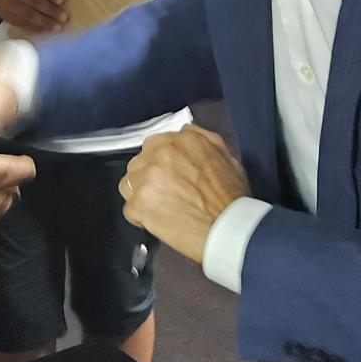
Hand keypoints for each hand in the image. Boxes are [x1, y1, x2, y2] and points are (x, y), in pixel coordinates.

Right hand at [0, 0, 65, 34]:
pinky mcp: (8, 17)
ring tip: (57, 27)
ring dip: (45, 23)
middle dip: (51, 11)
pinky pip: (23, 24)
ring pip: (29, 15)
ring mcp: (11, 5)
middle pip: (35, 1)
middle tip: (63, 17)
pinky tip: (46, 30)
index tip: (61, 1)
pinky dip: (36, 28)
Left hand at [120, 126, 248, 266]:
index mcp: (182, 139)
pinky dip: (140, 217)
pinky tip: (159, 221)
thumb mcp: (226, 156)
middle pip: (139, 163)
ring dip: (141, 195)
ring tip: (161, 208)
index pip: (155, 144)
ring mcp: (147, 177)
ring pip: (129, 184)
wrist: (228, 228)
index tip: (167, 174)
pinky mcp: (139, 202)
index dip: (160, 162)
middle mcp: (161, 153)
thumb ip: (202, 139)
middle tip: (165, 193)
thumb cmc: (231, 198)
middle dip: (148, 177)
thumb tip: (185, 133)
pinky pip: (129, 209)